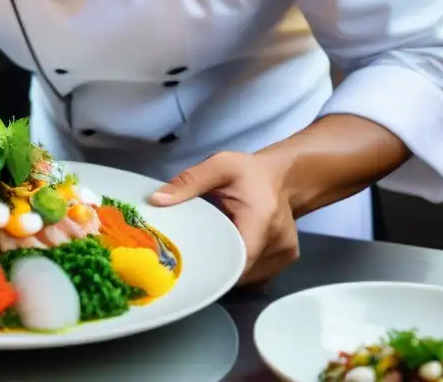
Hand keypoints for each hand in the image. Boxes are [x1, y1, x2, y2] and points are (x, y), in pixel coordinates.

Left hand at [148, 151, 298, 285]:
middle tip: (188, 261)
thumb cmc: (248, 171)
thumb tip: (155, 200)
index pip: (238, 260)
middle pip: (240, 272)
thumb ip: (188, 182)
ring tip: (207, 255)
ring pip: (248, 277)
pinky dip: (239, 269)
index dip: (213, 270)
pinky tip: (226, 255)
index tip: (187, 268)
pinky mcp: (287, 260)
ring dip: (227, 270)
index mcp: (262, 220)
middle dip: (214, 270)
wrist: (282, 176)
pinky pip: (257, 274)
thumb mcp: (218, 166)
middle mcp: (279, 243)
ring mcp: (285, 255)